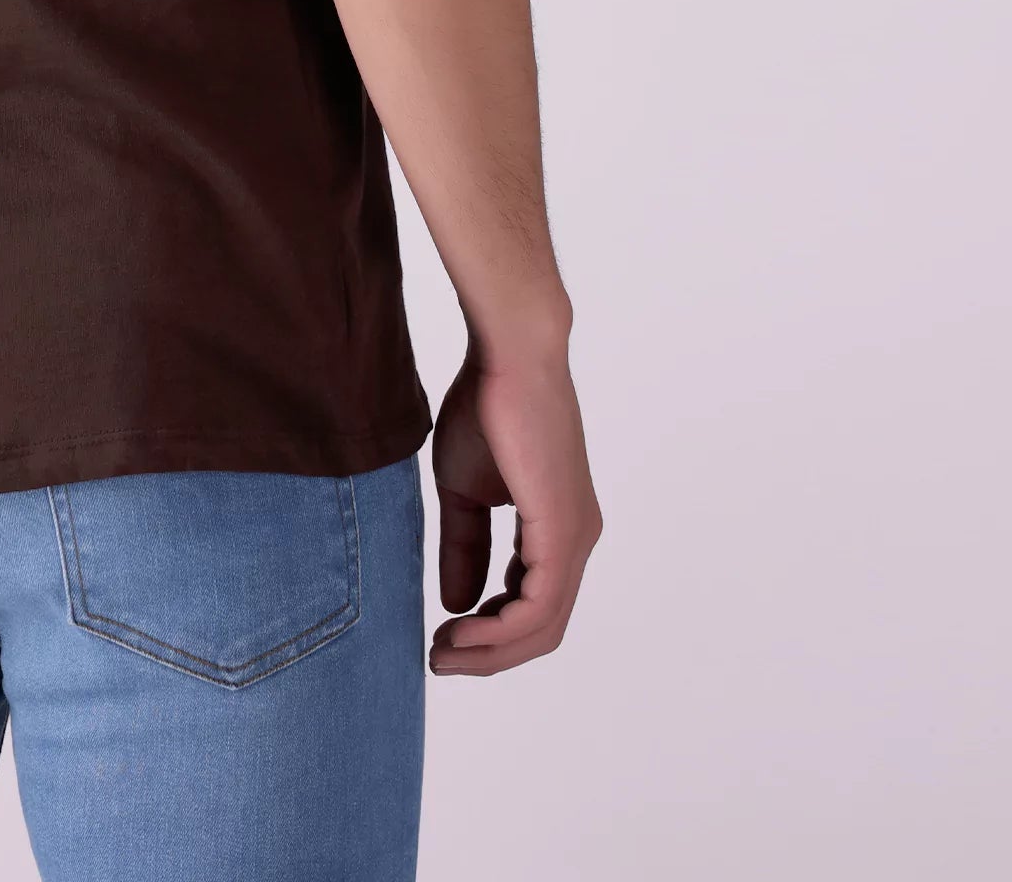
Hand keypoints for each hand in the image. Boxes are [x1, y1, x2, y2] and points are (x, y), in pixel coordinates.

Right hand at [429, 343, 600, 675]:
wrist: (508, 356)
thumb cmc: (486, 406)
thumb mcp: (464, 490)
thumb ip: (464, 547)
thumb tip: (458, 605)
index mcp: (557, 528)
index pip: (531, 605)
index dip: (487, 633)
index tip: (440, 638)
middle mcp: (577, 540)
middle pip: (540, 630)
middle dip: (488, 655)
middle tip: (438, 659)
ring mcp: (576, 538)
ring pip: (541, 627)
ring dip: (489, 651)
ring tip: (442, 652)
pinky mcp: (563, 531)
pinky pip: (538, 606)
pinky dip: (499, 631)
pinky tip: (460, 630)